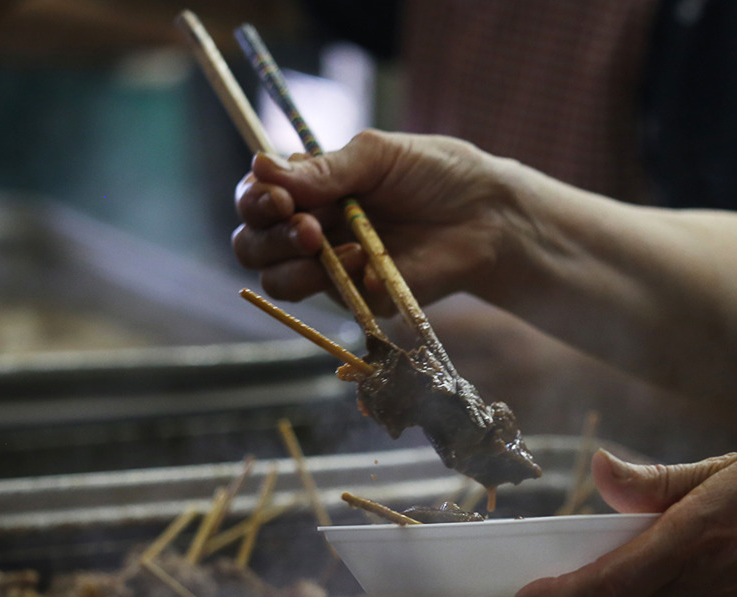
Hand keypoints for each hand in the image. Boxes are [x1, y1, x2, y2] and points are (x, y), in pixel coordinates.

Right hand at [232, 130, 517, 313]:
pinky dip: (345, 279)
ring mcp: (333, 269)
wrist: (486, 215)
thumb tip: (261, 166)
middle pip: (251, 246)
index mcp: (309, 190)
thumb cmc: (434, 174)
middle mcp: (312, 230)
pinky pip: (332, 300)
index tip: (278, 197)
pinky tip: (372, 261)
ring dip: (294, 264)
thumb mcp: (376, 155)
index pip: (254, 199)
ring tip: (330, 243)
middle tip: (306, 226)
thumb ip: (322, 168)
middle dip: (268, 237)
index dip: (253, 200)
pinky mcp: (362, 299)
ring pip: (277, 282)